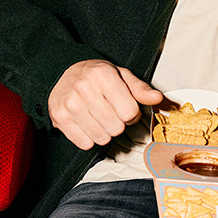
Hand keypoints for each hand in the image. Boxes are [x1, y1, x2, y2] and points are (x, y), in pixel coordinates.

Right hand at [48, 59, 162, 149]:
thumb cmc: (96, 76)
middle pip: (116, 127)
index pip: (129, 112)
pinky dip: (89, 138)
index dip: (131, 114)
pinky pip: (84, 143)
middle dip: (118, 123)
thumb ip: (140, 89)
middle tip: (111, 112)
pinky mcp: (60, 118)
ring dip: (104, 132)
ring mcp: (71, 104)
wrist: (63, 74)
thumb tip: (157, 98)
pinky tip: (87, 123)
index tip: (125, 107)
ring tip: (99, 117)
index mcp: (103, 74)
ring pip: (101, 137)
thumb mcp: (121, 76)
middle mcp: (85, 88)